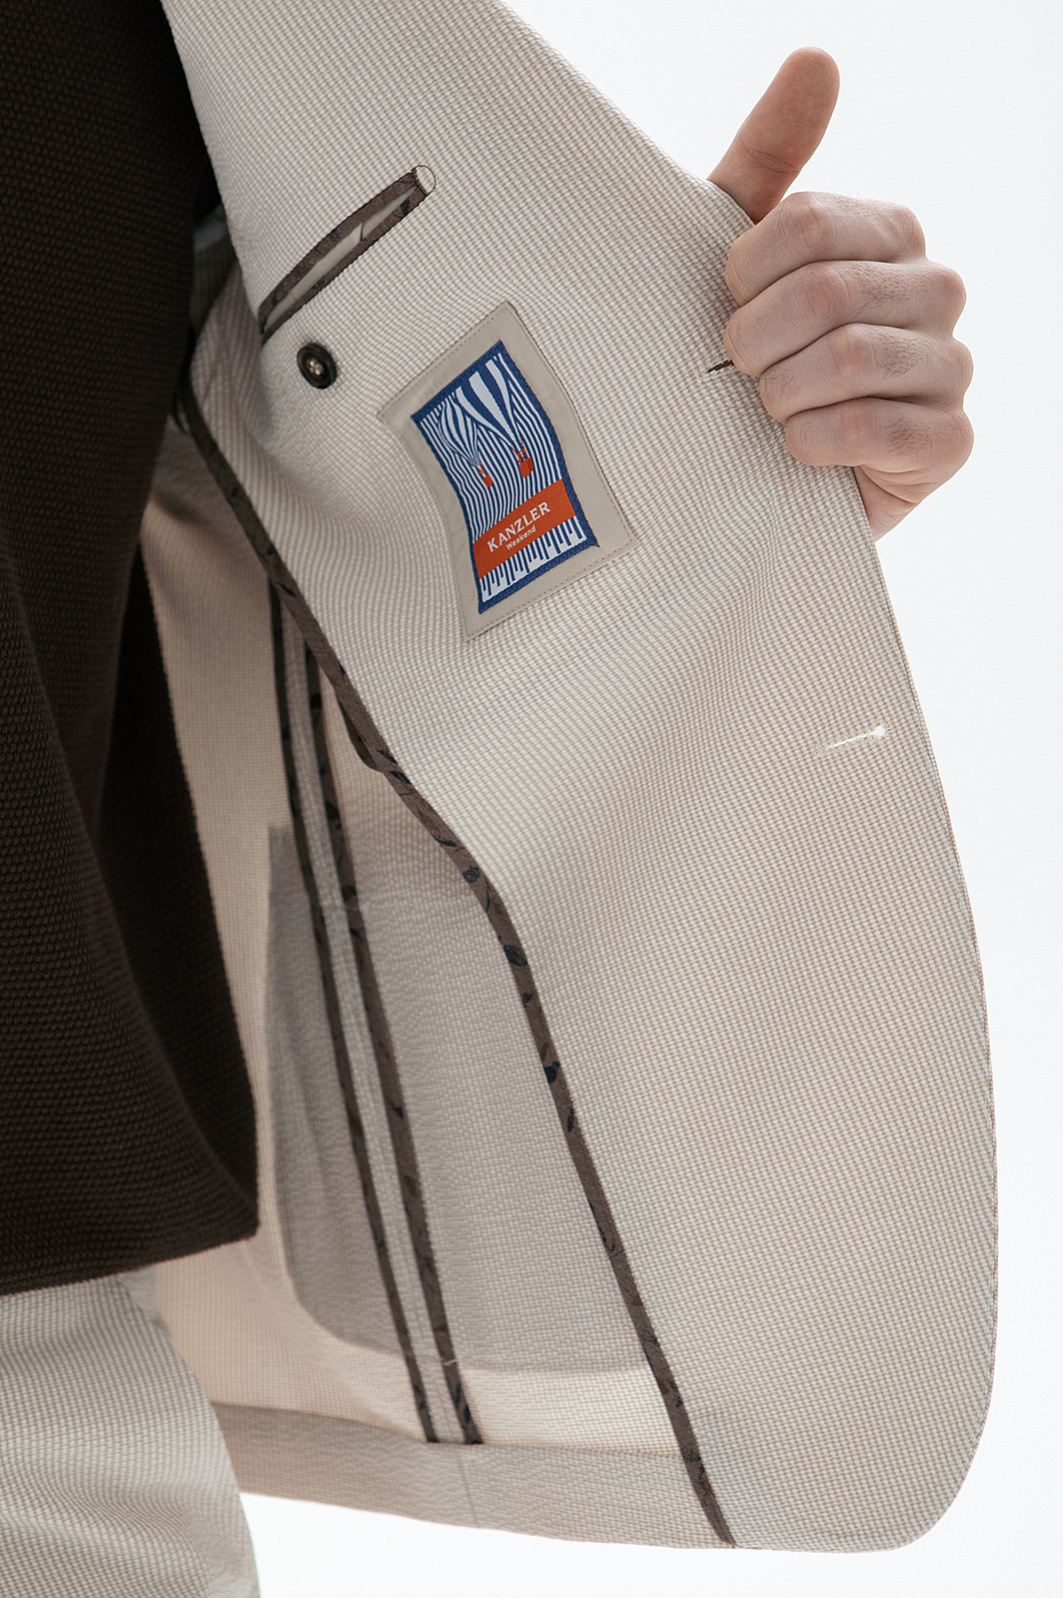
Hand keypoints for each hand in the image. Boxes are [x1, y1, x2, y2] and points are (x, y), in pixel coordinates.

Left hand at [709, 49, 972, 537]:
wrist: (763, 483)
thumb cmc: (752, 361)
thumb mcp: (740, 263)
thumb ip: (768, 160)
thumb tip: (817, 58)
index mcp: (890, 234)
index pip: (812, 221)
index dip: (745, 272)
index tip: (723, 305)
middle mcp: (936, 289)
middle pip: (828, 290)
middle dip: (756, 341)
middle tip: (735, 370)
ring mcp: (951, 367)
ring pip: (852, 357)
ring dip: (781, 393)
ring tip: (764, 411)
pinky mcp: (949, 442)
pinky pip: (873, 427)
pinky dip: (812, 442)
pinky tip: (793, 451)